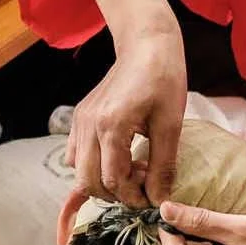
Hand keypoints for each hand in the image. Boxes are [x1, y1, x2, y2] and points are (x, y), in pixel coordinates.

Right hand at [70, 23, 186, 206]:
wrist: (146, 45)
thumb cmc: (163, 79)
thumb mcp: (171, 124)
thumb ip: (162, 165)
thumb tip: (159, 199)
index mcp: (111, 125)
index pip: (113, 180)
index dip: (133, 197)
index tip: (152, 198)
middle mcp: (88, 125)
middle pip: (88, 181)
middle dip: (115, 193)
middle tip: (143, 186)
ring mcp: (79, 120)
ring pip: (78, 171)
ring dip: (103, 181)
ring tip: (133, 170)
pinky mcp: (79, 117)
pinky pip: (75, 154)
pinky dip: (93, 165)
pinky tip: (119, 157)